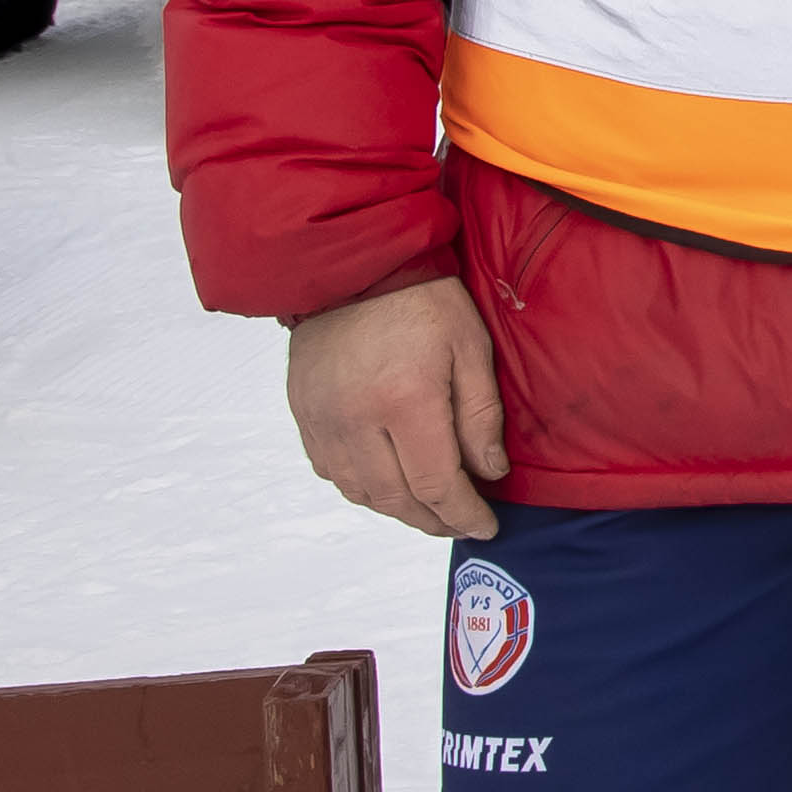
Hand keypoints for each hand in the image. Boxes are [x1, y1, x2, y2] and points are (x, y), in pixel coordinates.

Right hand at [287, 276, 507, 537]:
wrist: (353, 265)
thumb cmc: (423, 300)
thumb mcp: (471, 348)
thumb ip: (480, 416)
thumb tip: (488, 474)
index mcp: (404, 401)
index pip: (436, 485)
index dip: (463, 514)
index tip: (486, 526)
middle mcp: (355, 420)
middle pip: (395, 499)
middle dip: (433, 520)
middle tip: (461, 523)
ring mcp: (322, 419)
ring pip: (359, 492)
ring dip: (397, 509)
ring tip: (430, 510)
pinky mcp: (302, 413)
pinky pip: (330, 470)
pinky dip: (362, 487)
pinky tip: (388, 482)